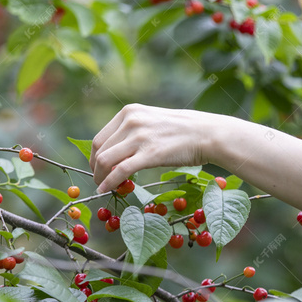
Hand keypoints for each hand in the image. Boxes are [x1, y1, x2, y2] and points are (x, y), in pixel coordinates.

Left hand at [90, 104, 220, 192]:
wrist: (206, 133)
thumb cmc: (181, 130)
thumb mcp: (151, 121)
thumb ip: (132, 132)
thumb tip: (116, 152)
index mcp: (129, 112)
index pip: (100, 137)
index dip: (94, 156)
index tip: (98, 167)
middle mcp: (131, 121)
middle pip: (99, 150)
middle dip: (95, 168)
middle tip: (99, 180)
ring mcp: (139, 137)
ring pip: (105, 160)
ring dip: (100, 177)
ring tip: (102, 186)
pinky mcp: (150, 154)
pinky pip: (121, 171)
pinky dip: (109, 183)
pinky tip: (106, 190)